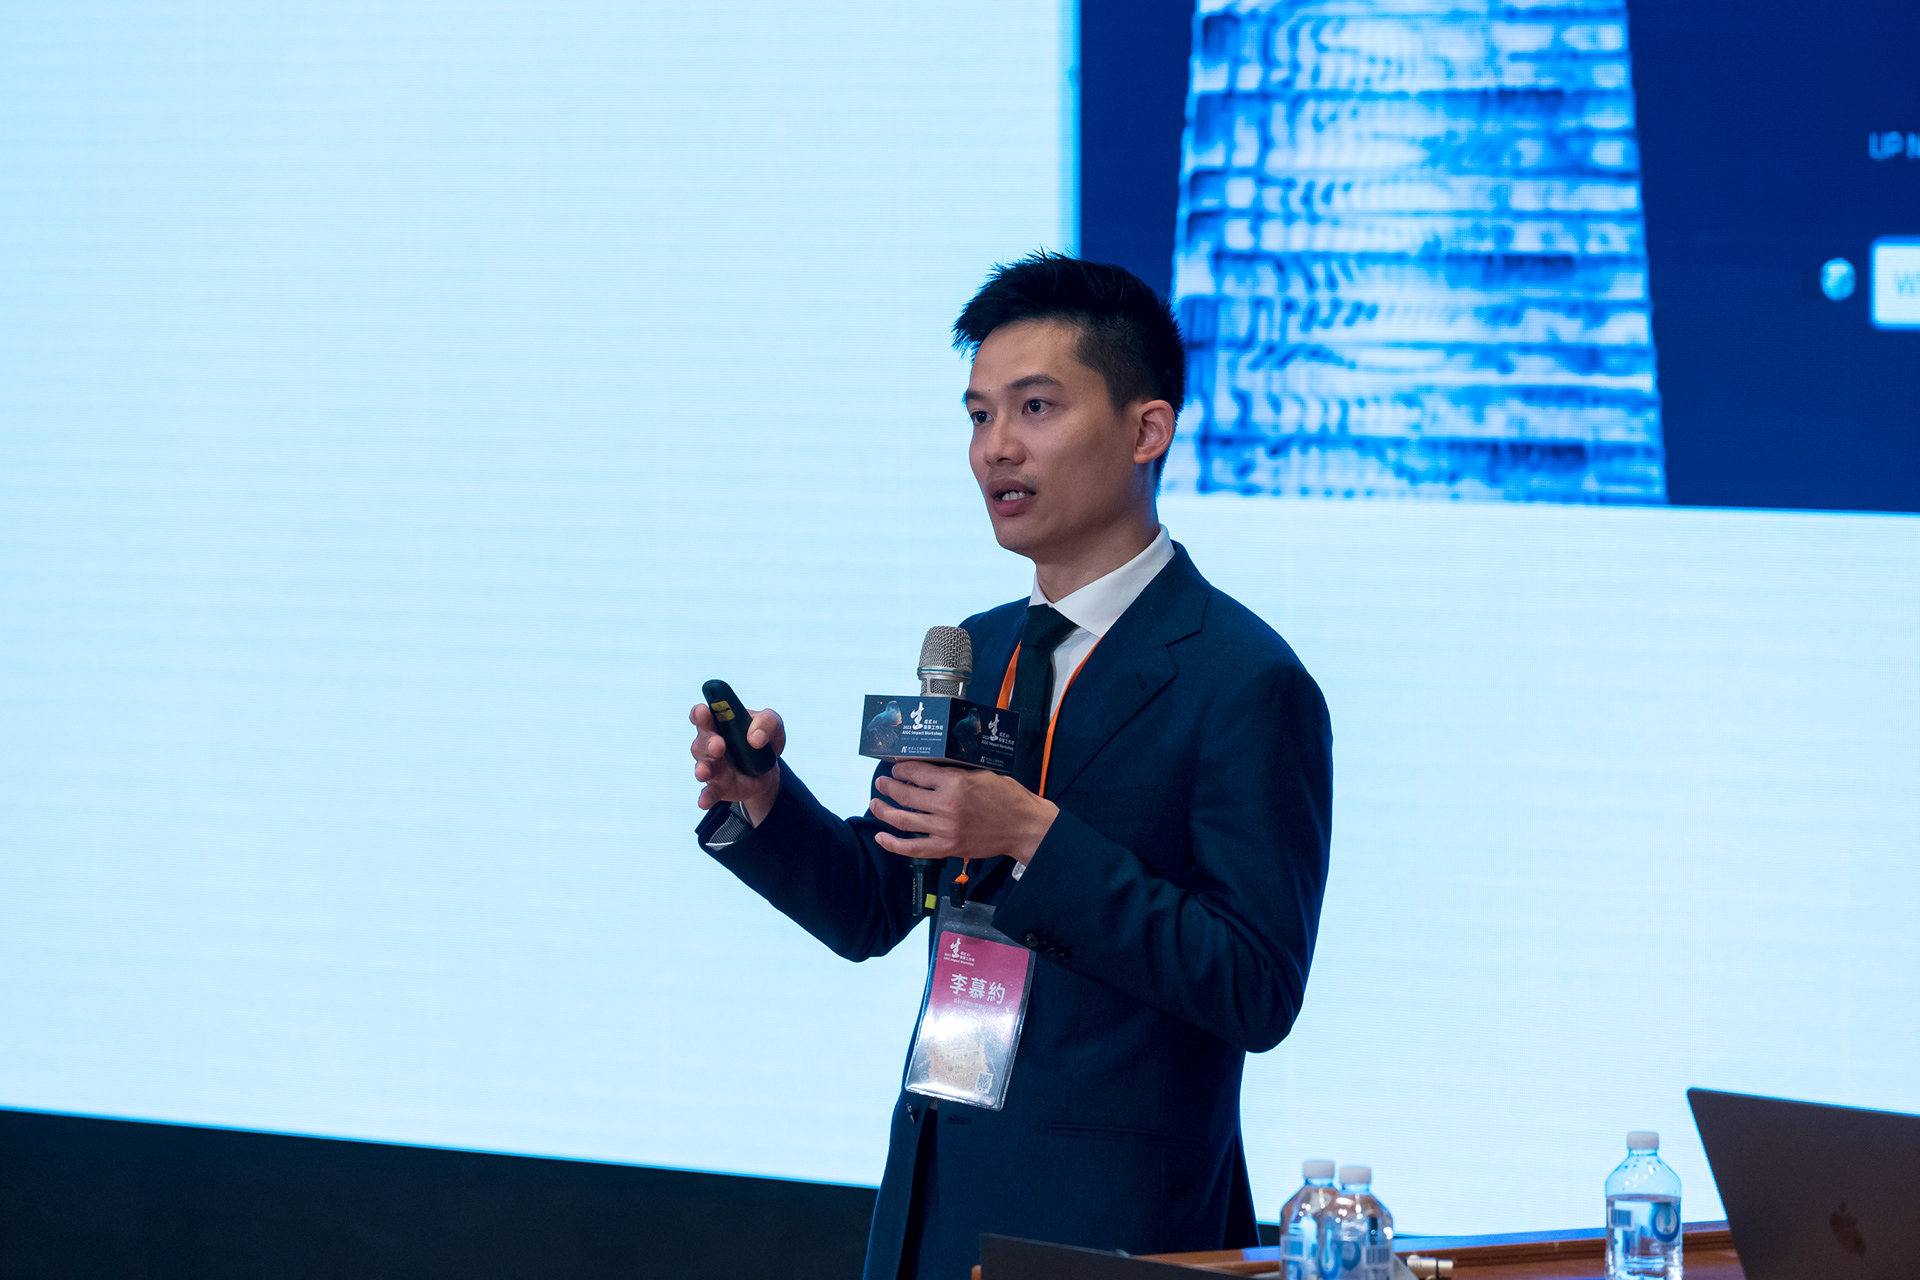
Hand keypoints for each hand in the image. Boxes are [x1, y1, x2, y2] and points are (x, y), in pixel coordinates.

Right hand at [689, 703, 783, 824]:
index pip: (703, 715)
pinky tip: (703, 802)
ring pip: (703, 766)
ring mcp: (713, 766)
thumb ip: (767, 723)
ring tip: (704, 773)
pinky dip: (705, 797)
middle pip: (702, 741)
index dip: (700, 713)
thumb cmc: (764, 738)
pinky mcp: (719, 786)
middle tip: (719, 746)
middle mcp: (710, 743)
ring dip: (703, 769)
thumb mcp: (774, 725)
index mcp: (720, 722)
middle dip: (710, 743)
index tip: (704, 711)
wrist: (770, 769)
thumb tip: (755, 738)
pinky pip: (709, 792)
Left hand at [869, 762, 1057, 864]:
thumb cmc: (1006, 797)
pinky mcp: (947, 848)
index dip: (900, 768)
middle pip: (905, 795)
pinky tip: (881, 837)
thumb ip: (953, 773)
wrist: (1022, 826)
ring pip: (903, 820)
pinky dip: (893, 844)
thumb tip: (925, 771)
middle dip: (887, 786)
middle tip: (881, 782)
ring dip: (884, 811)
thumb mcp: (980, 773)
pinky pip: (913, 848)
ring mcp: (945, 829)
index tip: (896, 767)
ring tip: (875, 803)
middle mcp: (946, 805)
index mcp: (955, 782)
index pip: (916, 772)